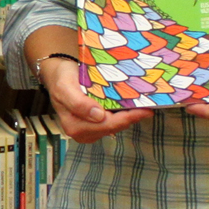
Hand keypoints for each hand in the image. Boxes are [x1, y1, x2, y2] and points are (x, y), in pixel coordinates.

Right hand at [38, 53, 154, 142]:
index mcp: (75, 126)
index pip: (108, 125)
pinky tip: (131, 107)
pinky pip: (113, 122)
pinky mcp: (95, 126)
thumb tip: (98, 116)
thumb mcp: (66, 87)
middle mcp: (82, 132)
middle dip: (131, 118)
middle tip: (150, 106)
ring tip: (143, 106)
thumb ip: (78, 103)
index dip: (128, 118)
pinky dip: (123, 115)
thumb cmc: (62, 79)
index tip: (145, 110)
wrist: (58, 75)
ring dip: (129, 117)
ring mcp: (89, 130)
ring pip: (116, 126)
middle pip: (114, 127)